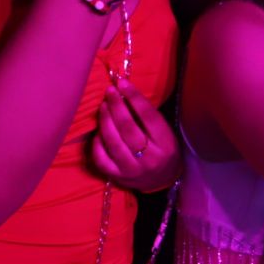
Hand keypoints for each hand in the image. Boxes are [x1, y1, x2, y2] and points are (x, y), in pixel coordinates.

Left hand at [88, 75, 180, 190]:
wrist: (163, 181)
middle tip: (110, 91)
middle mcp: (150, 159)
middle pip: (128, 128)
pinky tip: (99, 131)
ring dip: (105, 120)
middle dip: (116, 106)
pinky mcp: (117, 177)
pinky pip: (101, 158)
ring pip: (113, 141)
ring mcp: (132, 170)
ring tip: (103, 106)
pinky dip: (97, 142)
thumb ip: (147, 116)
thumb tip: (124, 92)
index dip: (134, 97)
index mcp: (166, 145)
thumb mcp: (164, 133)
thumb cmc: (163, 150)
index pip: (148, 116)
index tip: (122, 83)